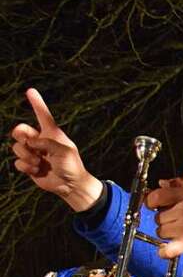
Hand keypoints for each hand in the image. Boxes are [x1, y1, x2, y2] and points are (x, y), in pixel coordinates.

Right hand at [10, 89, 103, 210]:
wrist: (71, 185)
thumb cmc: (72, 166)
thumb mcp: (64, 151)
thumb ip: (46, 143)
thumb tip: (29, 142)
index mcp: (52, 133)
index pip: (43, 115)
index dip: (36, 102)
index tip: (30, 90)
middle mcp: (41, 141)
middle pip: (19, 130)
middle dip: (19, 135)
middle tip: (29, 143)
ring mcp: (34, 153)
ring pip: (17, 147)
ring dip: (25, 154)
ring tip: (38, 162)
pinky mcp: (29, 165)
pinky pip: (18, 162)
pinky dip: (25, 166)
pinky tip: (36, 170)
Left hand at [145, 178, 182, 258]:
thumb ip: (177, 184)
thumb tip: (162, 183)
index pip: (156, 197)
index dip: (151, 201)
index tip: (153, 204)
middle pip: (158, 217)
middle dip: (164, 218)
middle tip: (176, 218)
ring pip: (161, 232)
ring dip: (167, 232)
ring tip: (180, 229)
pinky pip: (169, 249)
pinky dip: (166, 251)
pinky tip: (164, 250)